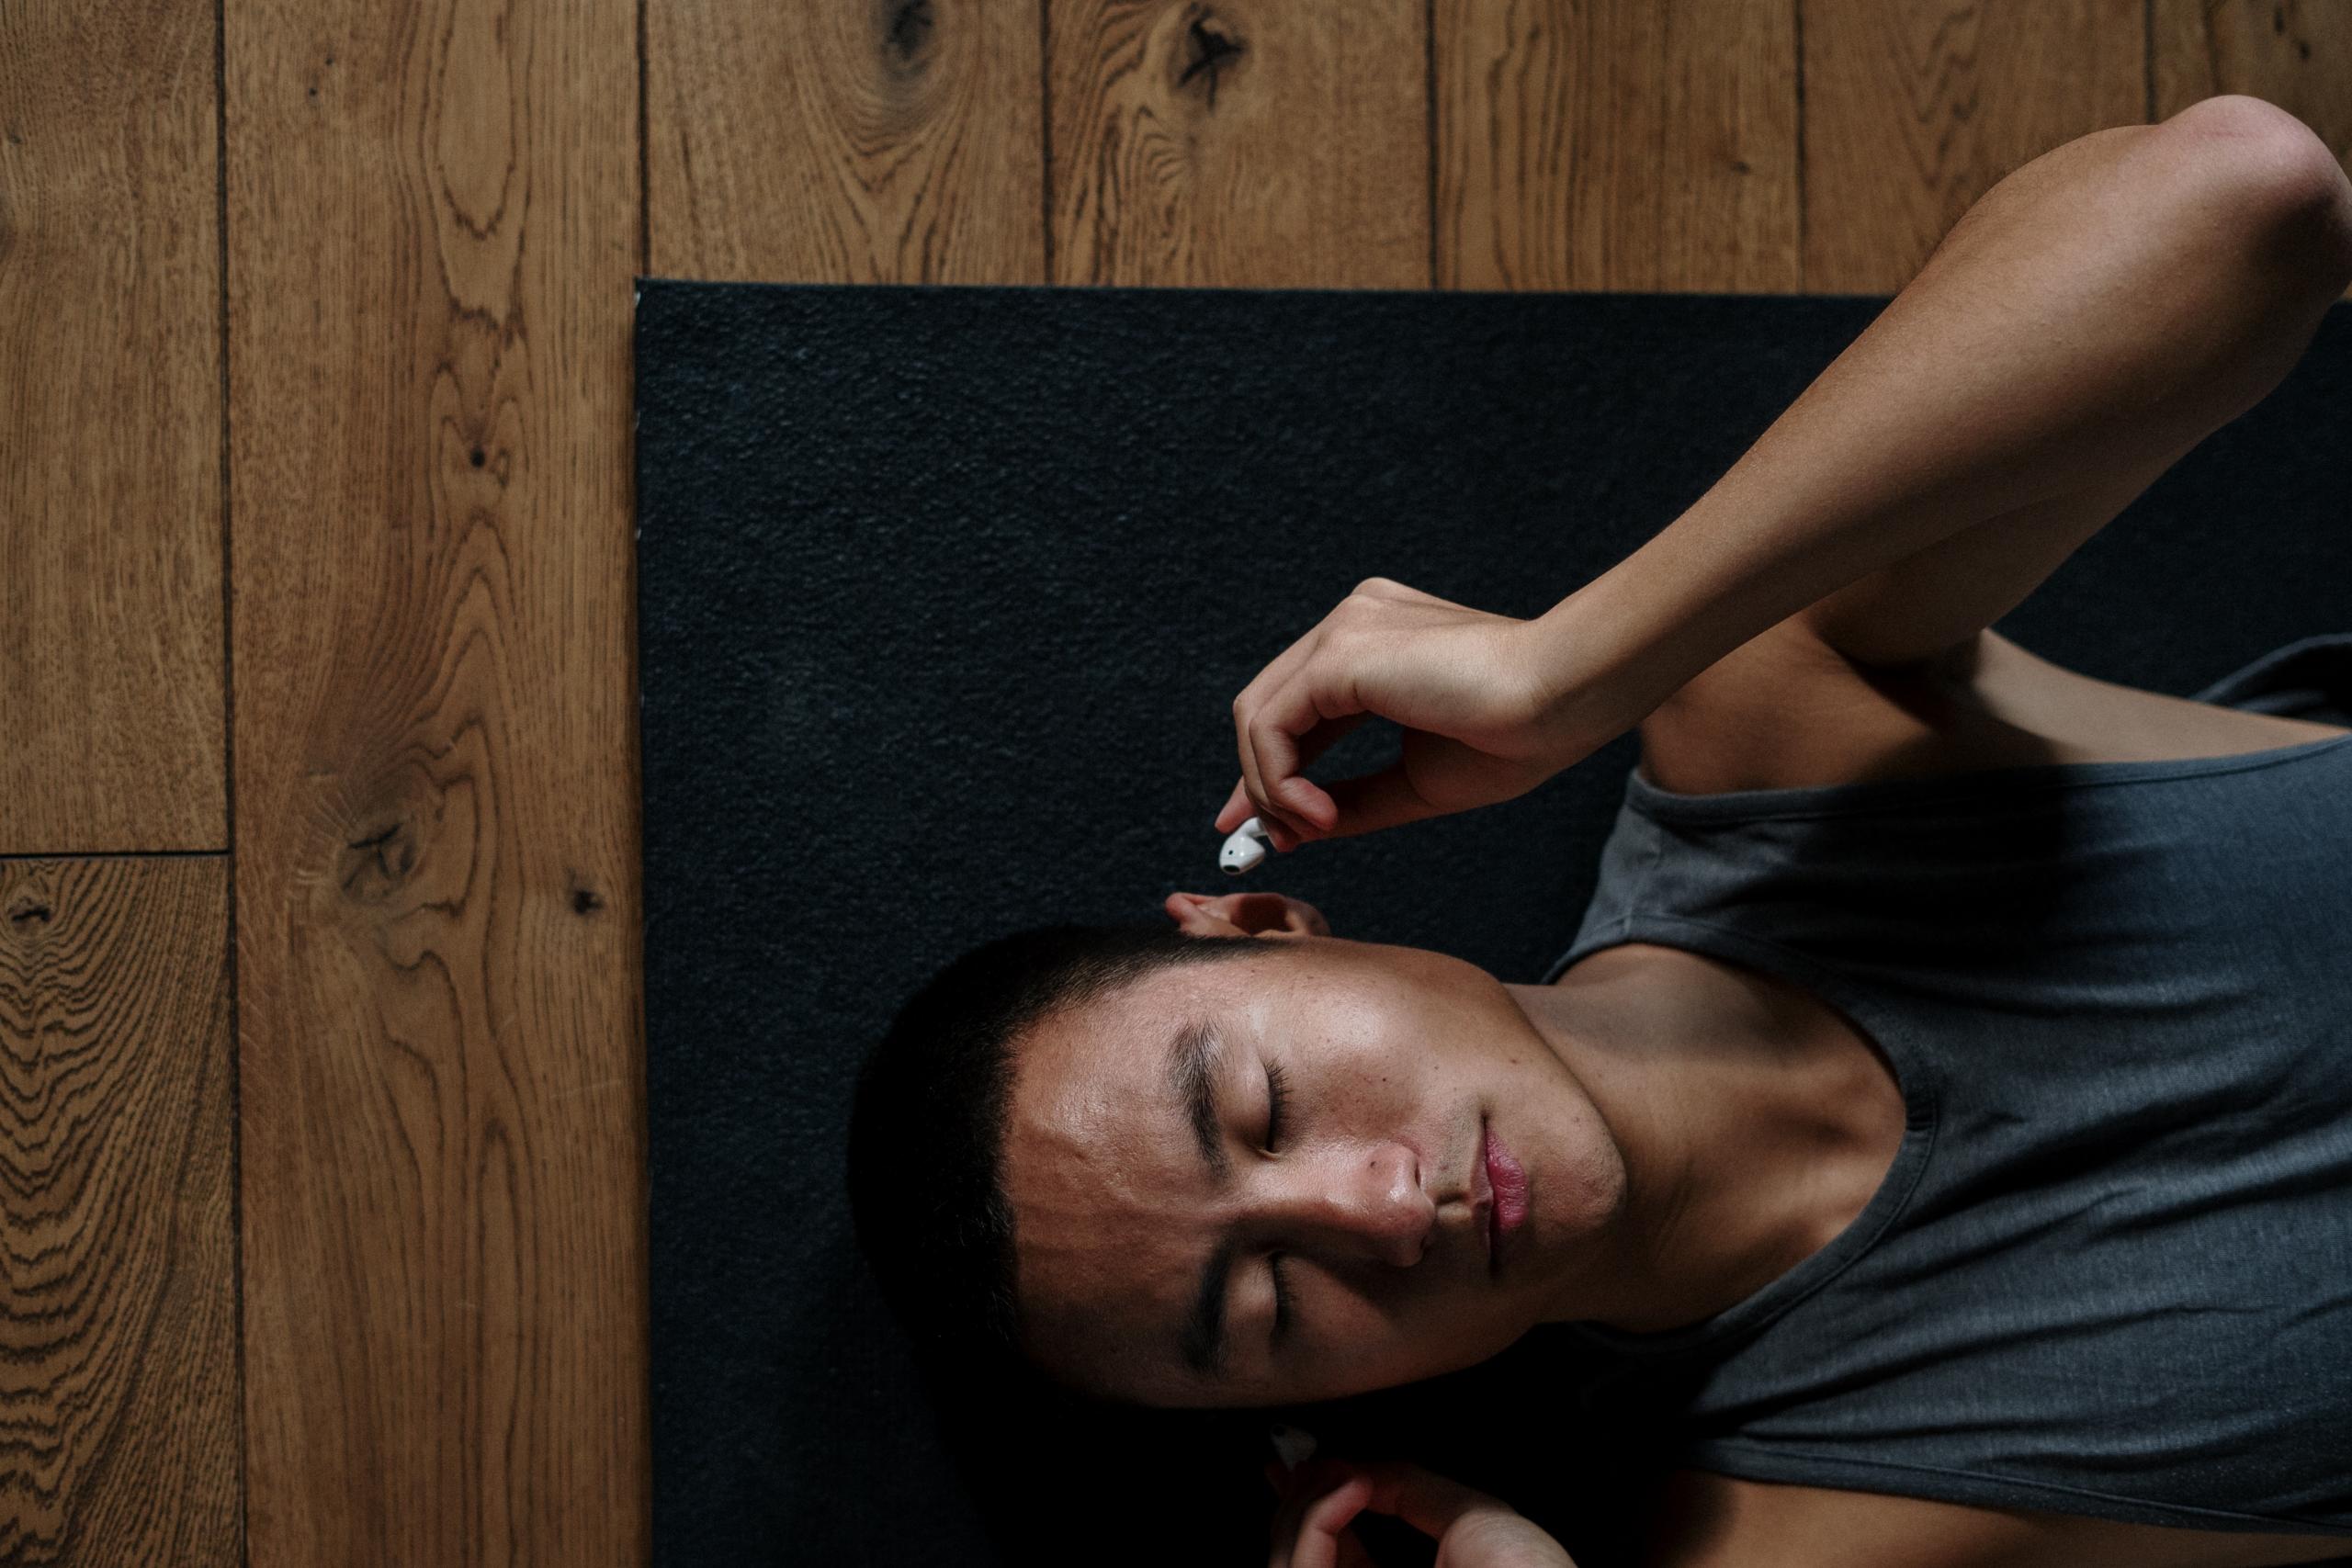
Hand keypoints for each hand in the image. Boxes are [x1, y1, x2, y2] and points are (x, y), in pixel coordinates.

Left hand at [1215, 577, 1628, 851]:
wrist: (1565, 697)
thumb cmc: (1516, 735)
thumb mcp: (1417, 780)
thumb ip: (1354, 798)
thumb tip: (1294, 827)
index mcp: (1376, 641)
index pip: (1296, 706)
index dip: (1272, 768)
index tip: (1266, 826)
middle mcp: (1353, 622)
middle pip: (1268, 706)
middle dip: (1255, 781)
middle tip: (1268, 842)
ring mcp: (1344, 627)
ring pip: (1258, 714)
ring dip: (1270, 788)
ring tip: (1312, 830)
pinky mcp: (1340, 650)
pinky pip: (1272, 723)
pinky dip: (1278, 779)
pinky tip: (1318, 814)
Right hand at [1264, 1456, 1577, 1567]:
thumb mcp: (1469, 1517)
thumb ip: (1408, 1487)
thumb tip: (1353, 1468)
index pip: (1333, 1556)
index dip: (1307, 1508)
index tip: (1292, 1467)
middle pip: (1298, 1558)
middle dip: (1292, 1500)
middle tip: (1300, 1463)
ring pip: (1285, 1564)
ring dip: (1303, 1504)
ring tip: (1339, 1474)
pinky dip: (1316, 1518)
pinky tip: (1349, 1488)